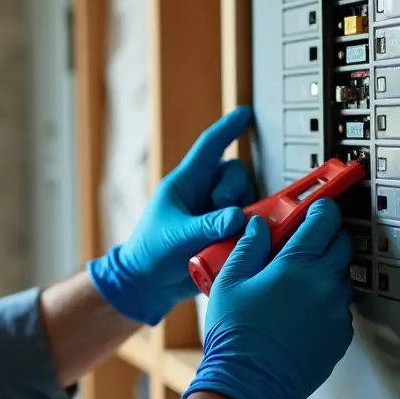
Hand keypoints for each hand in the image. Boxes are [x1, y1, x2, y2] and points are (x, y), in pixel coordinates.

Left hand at [87, 106, 255, 325]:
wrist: (150, 285)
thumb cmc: (151, 252)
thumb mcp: (177, 235)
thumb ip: (207, 226)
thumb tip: (238, 216)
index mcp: (186, 183)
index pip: (210, 147)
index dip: (228, 128)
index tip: (245, 113)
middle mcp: (204, 194)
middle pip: (236, 174)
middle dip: (234, 189)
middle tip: (223, 210)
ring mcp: (216, 214)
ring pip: (247, 199)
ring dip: (244, 213)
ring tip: (224, 234)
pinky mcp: (227, 233)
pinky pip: (249, 223)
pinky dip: (249, 230)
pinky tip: (239, 242)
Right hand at [182, 198, 353, 398]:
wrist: (249, 382)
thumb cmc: (236, 335)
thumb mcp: (229, 280)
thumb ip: (248, 246)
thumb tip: (259, 227)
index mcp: (297, 265)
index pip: (323, 221)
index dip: (322, 208)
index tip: (318, 205)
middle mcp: (324, 286)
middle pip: (341, 245)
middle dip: (327, 237)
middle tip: (306, 239)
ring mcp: (336, 313)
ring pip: (342, 277)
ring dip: (326, 270)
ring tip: (297, 279)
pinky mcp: (339, 337)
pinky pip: (340, 308)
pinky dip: (327, 301)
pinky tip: (302, 308)